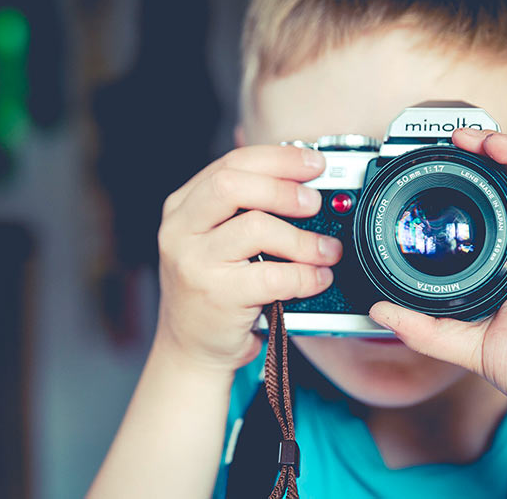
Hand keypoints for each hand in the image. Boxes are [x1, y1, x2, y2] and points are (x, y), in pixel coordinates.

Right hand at [154, 145, 341, 374]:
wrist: (190, 349)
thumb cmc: (211, 290)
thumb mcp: (213, 240)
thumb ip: (243, 209)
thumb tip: (302, 181)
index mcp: (182, 207)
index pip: (230, 164)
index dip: (277, 158)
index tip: (313, 162)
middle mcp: (181, 231)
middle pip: (233, 185)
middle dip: (284, 188)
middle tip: (315, 203)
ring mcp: (195, 263)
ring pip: (257, 228)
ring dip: (303, 238)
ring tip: (325, 250)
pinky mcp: (217, 296)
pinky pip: (273, 275)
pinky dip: (305, 275)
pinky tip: (317, 279)